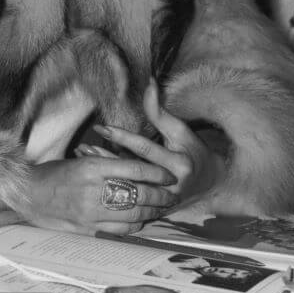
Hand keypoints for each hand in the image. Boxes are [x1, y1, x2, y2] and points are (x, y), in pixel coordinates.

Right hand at [22, 155, 177, 233]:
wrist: (28, 194)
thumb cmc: (52, 174)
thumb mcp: (79, 160)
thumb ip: (106, 165)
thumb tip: (137, 171)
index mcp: (91, 166)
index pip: (134, 169)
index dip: (157, 174)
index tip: (169, 176)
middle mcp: (93, 189)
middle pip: (139, 193)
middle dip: (161, 195)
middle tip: (172, 195)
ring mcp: (91, 211)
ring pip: (134, 214)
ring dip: (152, 212)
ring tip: (161, 208)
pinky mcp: (88, 228)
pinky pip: (121, 230)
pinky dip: (136, 226)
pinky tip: (141, 221)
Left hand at [94, 79, 221, 207]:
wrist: (211, 185)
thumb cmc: (194, 152)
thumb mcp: (181, 131)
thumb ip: (160, 111)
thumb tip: (149, 82)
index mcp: (179, 165)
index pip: (145, 149)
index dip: (122, 137)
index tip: (100, 128)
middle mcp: (170, 186)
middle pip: (131, 171)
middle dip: (105, 158)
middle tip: (82, 147)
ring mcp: (162, 202)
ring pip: (127, 187)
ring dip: (103, 174)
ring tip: (82, 159)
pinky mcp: (155, 210)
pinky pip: (128, 198)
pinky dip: (111, 186)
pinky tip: (93, 177)